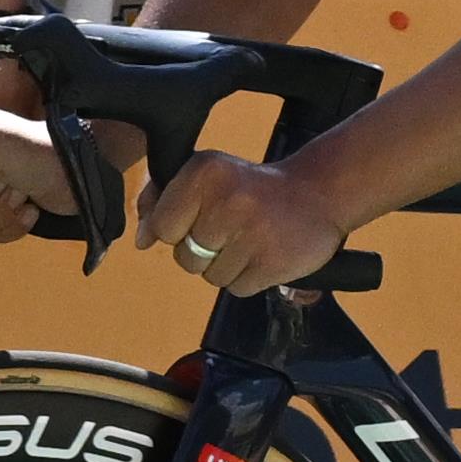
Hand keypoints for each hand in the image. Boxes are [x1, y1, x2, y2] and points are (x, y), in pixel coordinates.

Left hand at [139, 148, 347, 295]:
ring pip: (210, 277)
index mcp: (203, 173)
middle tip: (231, 230)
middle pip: (185, 257)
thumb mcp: (206, 176)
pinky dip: (247, 279)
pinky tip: (264, 254)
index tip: (201, 219)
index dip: (178, 230)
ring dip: (227, 266)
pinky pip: (236, 289)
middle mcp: (226, 200)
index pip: (162, 227)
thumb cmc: (251, 188)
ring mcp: (252, 233)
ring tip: (250, 241)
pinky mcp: (273, 263)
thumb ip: (163, 200)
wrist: (319, 192)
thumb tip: (141, 240)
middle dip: (203, 251)